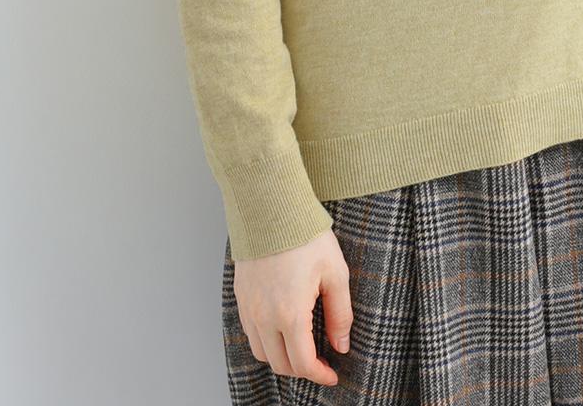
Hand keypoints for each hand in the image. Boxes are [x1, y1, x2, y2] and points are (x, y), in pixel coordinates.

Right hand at [234, 228, 353, 385]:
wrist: (271, 207)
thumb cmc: (306, 236)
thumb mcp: (335, 273)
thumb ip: (340, 314)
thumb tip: (341, 345)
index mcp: (290, 313)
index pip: (302, 363)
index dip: (320, 375)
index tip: (332, 373)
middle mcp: (264, 316)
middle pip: (280, 364)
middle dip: (303, 369)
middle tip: (320, 360)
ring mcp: (248, 308)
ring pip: (262, 353)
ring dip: (282, 357)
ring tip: (301, 345)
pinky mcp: (240, 297)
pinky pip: (250, 333)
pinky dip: (266, 340)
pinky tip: (282, 327)